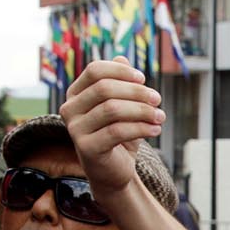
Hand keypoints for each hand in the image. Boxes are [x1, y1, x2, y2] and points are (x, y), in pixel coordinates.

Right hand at [59, 59, 163, 204]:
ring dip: (142, 110)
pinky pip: (116, 131)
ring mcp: (74, 129)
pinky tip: (156, 129)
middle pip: (105, 88)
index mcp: (76, 94)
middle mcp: (69, 109)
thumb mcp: (122, 106)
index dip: (121, 71)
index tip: (143, 79)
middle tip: (157, 99)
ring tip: (160, 116)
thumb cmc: (119, 136)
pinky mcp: (86, 148)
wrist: (113, 172)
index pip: (95, 70)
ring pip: (112, 109)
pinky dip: (141, 128)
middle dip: (136, 92)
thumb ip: (121, 82)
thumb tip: (123, 57)